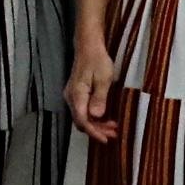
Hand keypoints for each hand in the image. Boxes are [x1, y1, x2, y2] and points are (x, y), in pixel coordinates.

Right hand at [64, 28, 117, 142]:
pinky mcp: (76, 94)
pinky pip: (83, 111)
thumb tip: (96, 115)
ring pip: (82, 117)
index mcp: (76, 94)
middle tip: (113, 134)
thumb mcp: (103, 78)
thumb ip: (99, 97)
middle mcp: (71, 97)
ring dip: (96, 125)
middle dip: (97, 130)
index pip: (82, 120)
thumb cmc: (97, 60)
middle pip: (81, 121)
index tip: (106, 138)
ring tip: (113, 128)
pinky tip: (105, 118)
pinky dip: (94, 117)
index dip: (93, 131)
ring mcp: (72, 96)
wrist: (88, 46)